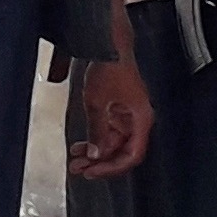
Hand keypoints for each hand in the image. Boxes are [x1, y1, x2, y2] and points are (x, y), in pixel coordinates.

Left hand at [69, 57, 152, 178]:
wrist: (108, 45)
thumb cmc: (110, 68)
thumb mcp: (97, 103)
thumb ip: (97, 131)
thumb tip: (96, 154)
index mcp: (141, 119)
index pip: (132, 155)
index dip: (113, 167)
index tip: (93, 172)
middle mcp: (137, 120)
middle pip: (122, 152)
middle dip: (100, 162)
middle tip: (79, 169)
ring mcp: (127, 116)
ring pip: (113, 144)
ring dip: (95, 153)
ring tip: (75, 160)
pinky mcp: (118, 110)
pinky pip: (108, 132)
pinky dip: (94, 139)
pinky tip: (79, 146)